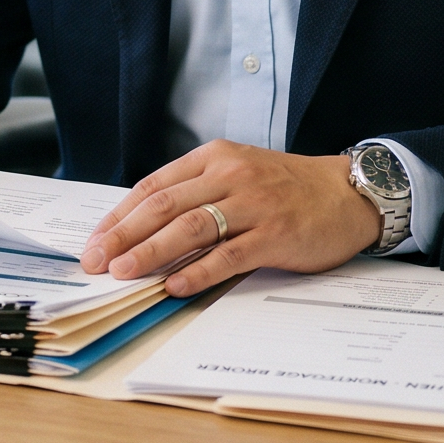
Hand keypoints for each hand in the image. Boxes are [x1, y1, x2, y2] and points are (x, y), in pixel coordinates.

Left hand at [79, 141, 382, 296]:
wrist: (348, 193)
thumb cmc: (287, 188)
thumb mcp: (238, 174)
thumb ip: (197, 192)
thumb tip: (143, 229)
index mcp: (214, 158)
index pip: (153, 187)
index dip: (119, 216)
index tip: (94, 242)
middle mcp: (230, 175)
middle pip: (164, 206)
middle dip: (123, 235)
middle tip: (96, 262)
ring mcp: (254, 204)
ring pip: (191, 227)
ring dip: (151, 252)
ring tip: (124, 273)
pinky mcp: (275, 234)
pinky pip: (229, 255)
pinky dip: (199, 271)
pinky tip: (175, 285)